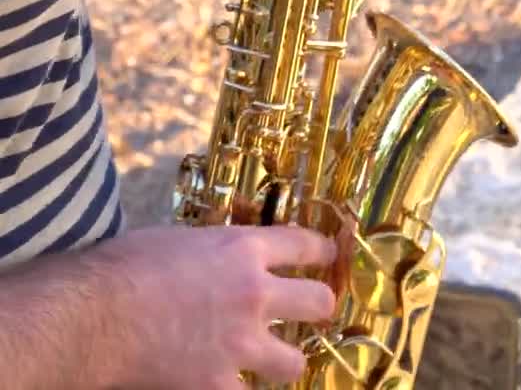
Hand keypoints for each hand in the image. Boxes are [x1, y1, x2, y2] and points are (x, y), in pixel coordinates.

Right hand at [99, 225, 335, 389]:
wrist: (98, 313)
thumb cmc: (127, 264)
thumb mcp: (180, 237)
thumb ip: (212, 249)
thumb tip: (217, 256)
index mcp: (243, 249)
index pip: (303, 245)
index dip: (321, 250)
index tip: (328, 254)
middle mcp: (254, 294)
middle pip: (317, 302)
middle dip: (320, 306)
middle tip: (316, 309)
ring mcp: (241, 344)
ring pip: (294, 362)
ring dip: (286, 361)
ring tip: (278, 361)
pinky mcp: (218, 385)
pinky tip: (226, 385)